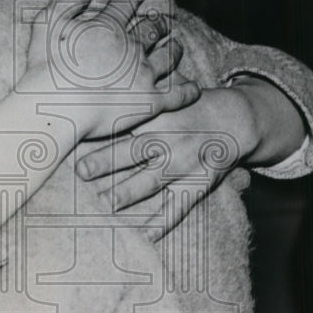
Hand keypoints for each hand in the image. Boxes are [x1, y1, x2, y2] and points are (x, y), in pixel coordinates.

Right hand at [22, 0, 200, 139]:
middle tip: (164, 20)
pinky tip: (193, 88)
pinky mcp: (150, 101)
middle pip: (154, 29)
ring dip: (175, 49)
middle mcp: (132, 46)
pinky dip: (188, 89)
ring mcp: (143, 74)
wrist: (55, 107)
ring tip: (178, 47)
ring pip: (170, 57)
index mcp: (108, 27)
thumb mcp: (45, 25)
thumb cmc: (44, 70)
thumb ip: (66, 0)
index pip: (127, 1)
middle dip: (160, 22)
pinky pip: (178, 94)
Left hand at [75, 86, 256, 239]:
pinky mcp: (197, 185)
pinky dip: (162, 224)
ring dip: (127, 193)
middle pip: (133, 150)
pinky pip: (178, 208)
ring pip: (151, 182)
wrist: (236, 119)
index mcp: (158, 114)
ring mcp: (183, 165)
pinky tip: (144, 237)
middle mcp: (169, 140)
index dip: (101, 127)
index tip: (76, 133)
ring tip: (103, 205)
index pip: (125, 120)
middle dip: (107, 161)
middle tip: (81, 171)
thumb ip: (139, 85)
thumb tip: (101, 75)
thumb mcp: (168, 89)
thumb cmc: (187, 104)